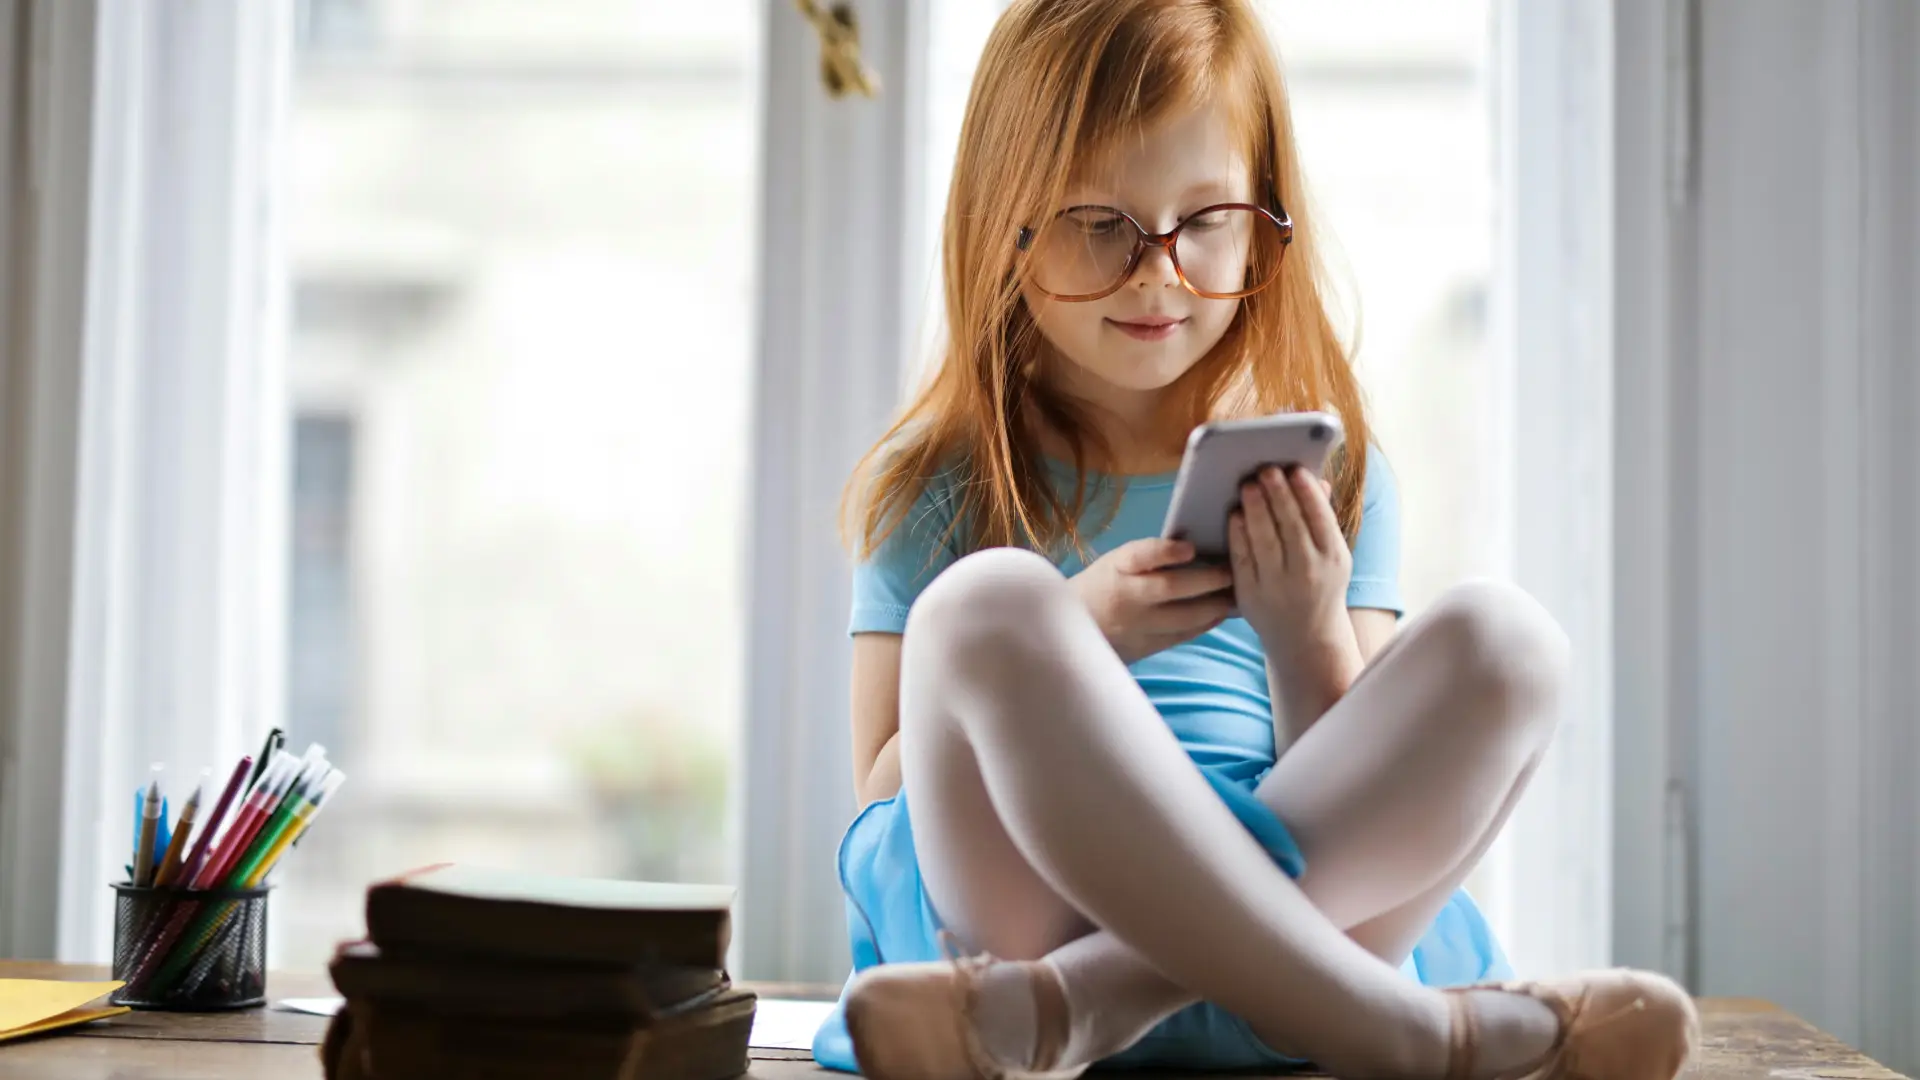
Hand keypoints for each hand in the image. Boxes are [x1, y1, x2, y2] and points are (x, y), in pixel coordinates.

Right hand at [1070, 538, 1234, 664]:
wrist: (1071, 630)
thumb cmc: (1102, 586)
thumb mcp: (1116, 563)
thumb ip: (1148, 557)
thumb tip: (1194, 547)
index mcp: (1117, 568)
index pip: (1140, 556)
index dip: (1166, 551)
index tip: (1190, 547)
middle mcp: (1126, 597)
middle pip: (1170, 588)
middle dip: (1207, 580)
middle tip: (1230, 573)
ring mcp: (1136, 625)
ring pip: (1182, 617)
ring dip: (1213, 606)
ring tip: (1232, 596)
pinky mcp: (1146, 646)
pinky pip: (1182, 635)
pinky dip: (1204, 624)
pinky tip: (1219, 614)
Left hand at [1226, 466, 1350, 653]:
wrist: (1307, 638)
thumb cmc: (1321, 586)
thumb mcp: (1333, 556)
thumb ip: (1322, 519)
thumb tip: (1315, 480)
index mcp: (1334, 557)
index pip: (1320, 518)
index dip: (1305, 492)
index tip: (1294, 469)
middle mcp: (1308, 571)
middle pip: (1290, 525)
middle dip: (1277, 494)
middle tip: (1265, 469)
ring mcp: (1278, 584)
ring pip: (1265, 539)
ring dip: (1255, 509)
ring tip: (1248, 485)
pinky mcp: (1252, 594)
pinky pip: (1243, 558)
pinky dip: (1238, 534)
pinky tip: (1236, 514)